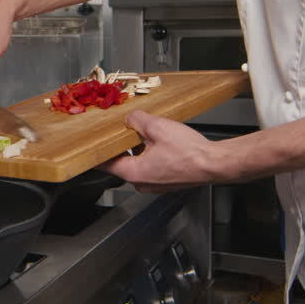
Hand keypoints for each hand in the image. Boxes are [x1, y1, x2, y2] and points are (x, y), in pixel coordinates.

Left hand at [100, 110, 234, 192]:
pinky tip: (158, 144)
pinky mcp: (166, 182)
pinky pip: (151, 168)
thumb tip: (130, 118)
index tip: (90, 147)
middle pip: (122, 164)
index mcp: (134, 173)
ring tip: (143, 135)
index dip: (97, 153)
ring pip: (137, 165)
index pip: (105, 164)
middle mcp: (142, 183)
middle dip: (121, 147)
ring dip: (137, 151)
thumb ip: (138, 120)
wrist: (214, 163)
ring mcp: (155, 185)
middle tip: (120, 132)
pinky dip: (150, 156)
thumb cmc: (190, 152)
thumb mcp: (158, 127)